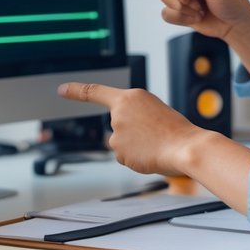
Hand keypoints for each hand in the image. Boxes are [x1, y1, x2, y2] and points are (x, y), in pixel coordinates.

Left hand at [57, 81, 204, 175]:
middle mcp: (120, 111)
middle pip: (117, 126)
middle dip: (132, 134)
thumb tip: (123, 138)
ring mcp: (117, 131)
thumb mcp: (155, 113)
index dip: (77, 91)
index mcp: (132, 96)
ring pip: (120, 143)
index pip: (96, 92)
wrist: (187, 147)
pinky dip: (136, 159)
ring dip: (135, 147)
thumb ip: (135, 118)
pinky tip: (150, 155)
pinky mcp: (118, 149)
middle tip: (154, 135)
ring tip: (156, 145)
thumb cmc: (176, 131)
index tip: (62, 90)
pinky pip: (124, 157)